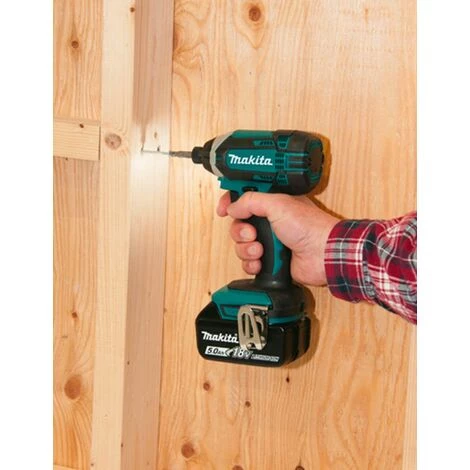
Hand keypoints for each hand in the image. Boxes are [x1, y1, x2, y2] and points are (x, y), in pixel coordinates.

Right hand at [217, 192, 339, 285]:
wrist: (323, 255)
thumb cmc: (309, 227)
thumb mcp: (278, 204)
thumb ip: (251, 201)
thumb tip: (233, 206)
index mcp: (272, 204)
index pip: (244, 199)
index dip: (231, 203)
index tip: (223, 210)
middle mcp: (270, 222)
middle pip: (238, 225)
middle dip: (240, 231)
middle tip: (251, 234)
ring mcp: (270, 242)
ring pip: (241, 245)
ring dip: (246, 249)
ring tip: (259, 250)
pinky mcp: (270, 261)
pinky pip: (249, 263)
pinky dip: (251, 264)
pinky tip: (261, 262)